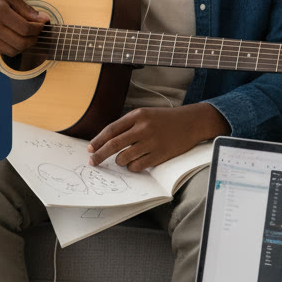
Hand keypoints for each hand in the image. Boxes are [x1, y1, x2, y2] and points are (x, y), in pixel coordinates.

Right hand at [0, 0, 47, 57]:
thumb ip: (27, 10)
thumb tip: (44, 20)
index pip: (25, 28)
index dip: (38, 29)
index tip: (42, 25)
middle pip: (20, 42)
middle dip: (33, 39)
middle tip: (36, 32)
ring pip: (13, 51)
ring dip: (24, 46)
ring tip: (26, 36)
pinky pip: (3, 52)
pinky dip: (13, 48)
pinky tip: (14, 38)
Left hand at [87, 103, 229, 171]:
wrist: (191, 122)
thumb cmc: (165, 119)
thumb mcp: (145, 115)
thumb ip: (128, 125)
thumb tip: (107, 141)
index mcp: (137, 115)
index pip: (111, 130)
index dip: (98, 141)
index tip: (90, 149)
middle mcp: (143, 128)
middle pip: (114, 145)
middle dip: (100, 155)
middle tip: (93, 162)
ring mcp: (152, 142)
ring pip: (124, 157)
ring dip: (119, 161)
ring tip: (122, 159)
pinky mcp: (160, 155)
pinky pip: (138, 166)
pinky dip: (132, 167)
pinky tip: (134, 164)